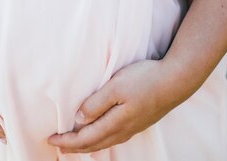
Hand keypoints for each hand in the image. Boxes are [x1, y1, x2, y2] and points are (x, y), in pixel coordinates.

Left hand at [47, 59, 182, 153]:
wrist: (176, 81)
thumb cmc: (145, 79)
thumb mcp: (116, 86)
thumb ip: (96, 103)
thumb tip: (79, 120)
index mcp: (115, 123)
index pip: (84, 138)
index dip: (65, 140)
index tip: (49, 138)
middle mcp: (123, 130)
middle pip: (92, 145)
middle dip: (72, 147)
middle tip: (55, 145)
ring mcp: (133, 128)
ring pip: (104, 143)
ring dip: (86, 145)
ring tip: (73, 145)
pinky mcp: (139, 122)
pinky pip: (114, 138)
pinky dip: (100, 141)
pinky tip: (100, 137)